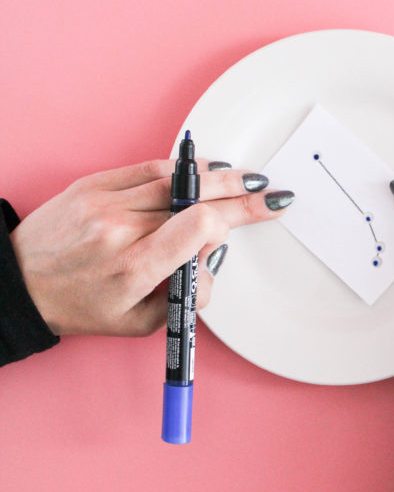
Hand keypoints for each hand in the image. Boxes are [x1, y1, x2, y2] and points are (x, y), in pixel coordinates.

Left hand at [9, 159, 293, 337]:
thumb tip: (215, 259)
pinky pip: (149, 168)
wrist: (20, 283)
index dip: (231, 221)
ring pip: (176, 178)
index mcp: (134, 268)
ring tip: (242, 178)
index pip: (198, 228)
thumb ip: (186, 296)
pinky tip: (204, 170)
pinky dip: (181, 169)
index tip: (254, 217)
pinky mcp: (93, 184)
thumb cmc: (81, 307)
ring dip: (216, 176)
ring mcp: (104, 202)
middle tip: (271, 192)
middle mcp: (120, 229)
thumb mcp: (139, 323)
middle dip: (240, 194)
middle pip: (195, 199)